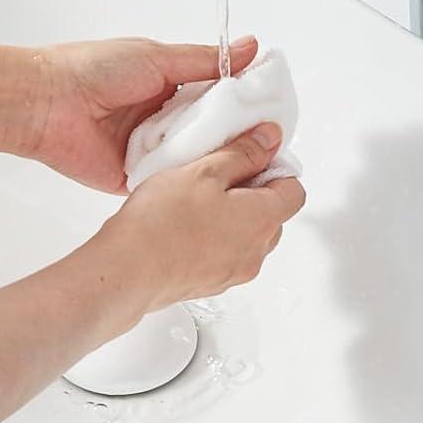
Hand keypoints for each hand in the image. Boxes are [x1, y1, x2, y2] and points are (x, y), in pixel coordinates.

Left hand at [26, 35, 260, 192]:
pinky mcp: (136, 178)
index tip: (275, 112)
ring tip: (247, 166)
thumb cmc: (93, 70)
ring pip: (194, 161)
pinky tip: (210, 185)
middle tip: (268, 144)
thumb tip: (249, 48)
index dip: (246, 106)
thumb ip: (206, 61)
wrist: (47, 103)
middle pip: (212, 134)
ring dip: (212, 161)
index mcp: (171, 88)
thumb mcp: (158, 57)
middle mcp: (164, 121)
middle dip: (235, 138)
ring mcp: (151, 151)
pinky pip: (169, 183)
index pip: (220, 99)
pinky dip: (184, 182)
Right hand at [92, 123, 305, 312]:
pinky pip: (226, 255)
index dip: (275, 169)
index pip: (294, 190)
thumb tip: (270, 139)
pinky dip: (215, 239)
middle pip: (272, 215)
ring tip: (196, 202)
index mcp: (263, 219)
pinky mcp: (212, 284)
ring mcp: (235, 272)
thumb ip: (243, 153)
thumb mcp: (204, 171)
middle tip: (217, 176)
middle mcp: (256, 251)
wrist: (128, 271)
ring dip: (232, 217)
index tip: (249, 157)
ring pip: (248, 236)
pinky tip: (184, 226)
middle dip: (252, 193)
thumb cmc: (162, 222)